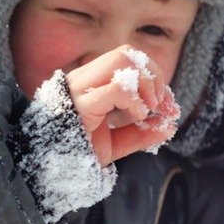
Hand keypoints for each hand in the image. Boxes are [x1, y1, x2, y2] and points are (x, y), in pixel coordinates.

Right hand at [65, 46, 180, 165]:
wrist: (54, 171)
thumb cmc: (79, 153)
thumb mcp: (116, 143)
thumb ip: (141, 134)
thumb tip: (169, 126)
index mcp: (90, 82)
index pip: (127, 57)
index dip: (154, 76)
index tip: (168, 105)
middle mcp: (83, 79)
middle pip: (126, 52)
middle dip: (153, 75)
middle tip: (160, 105)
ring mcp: (79, 88)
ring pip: (121, 59)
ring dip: (146, 83)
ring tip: (149, 109)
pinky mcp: (80, 104)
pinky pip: (116, 88)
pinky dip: (135, 100)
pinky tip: (138, 116)